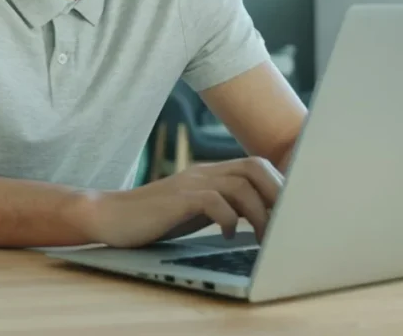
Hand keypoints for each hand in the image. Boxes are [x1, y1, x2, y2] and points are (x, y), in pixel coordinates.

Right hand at [77, 157, 284, 248]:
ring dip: (259, 212)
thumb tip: (262, 220)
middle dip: (277, 193)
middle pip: (256, 166)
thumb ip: (224, 206)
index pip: (257, 165)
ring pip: (240, 184)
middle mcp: (205, 172)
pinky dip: (228, 219)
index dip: (279, 184)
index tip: (291, 211)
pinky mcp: (178, 199)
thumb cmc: (155, 218)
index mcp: (212, 173)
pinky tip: (226, 235)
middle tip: (284, 223)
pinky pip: (214, 201)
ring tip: (261, 237)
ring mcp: (191, 183)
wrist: (111, 216)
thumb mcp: (196, 209)